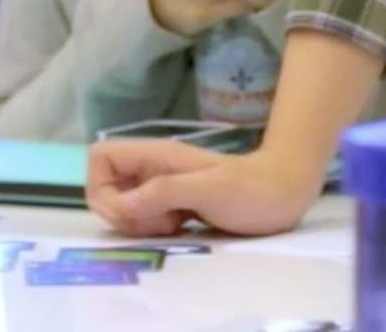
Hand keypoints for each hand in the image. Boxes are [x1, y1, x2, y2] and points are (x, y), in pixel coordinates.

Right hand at [87, 138, 321, 237]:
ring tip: (170, 226)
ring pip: (124, 204)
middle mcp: (154, 168)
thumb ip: (163, 192)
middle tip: (156, 223)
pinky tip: (178, 230)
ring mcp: (164, 186)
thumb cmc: (250, 189)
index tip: (126, 211)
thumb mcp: (207, 190)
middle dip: (119, 212)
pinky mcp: (175, 204)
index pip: (101, 156)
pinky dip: (151, 228)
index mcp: (156, 156)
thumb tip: (120, 204)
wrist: (284, 192)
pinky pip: (144, 216)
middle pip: (107, 185)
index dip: (100, 186)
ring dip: (136, 223)